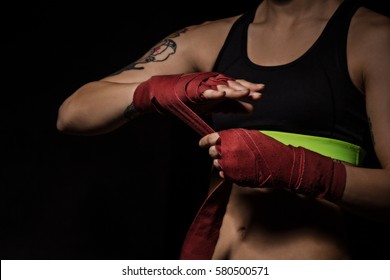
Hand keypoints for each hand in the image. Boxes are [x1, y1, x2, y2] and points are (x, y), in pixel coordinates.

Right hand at [132, 72, 262, 114]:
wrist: (165, 97)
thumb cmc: (189, 101)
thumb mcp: (214, 106)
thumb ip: (232, 106)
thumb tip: (251, 109)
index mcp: (218, 88)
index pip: (235, 87)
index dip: (248, 89)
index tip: (261, 93)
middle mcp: (212, 85)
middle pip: (231, 85)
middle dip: (245, 88)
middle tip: (259, 91)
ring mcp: (202, 87)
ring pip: (220, 87)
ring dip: (232, 89)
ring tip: (245, 91)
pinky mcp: (191, 92)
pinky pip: (204, 92)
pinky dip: (213, 93)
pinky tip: (222, 94)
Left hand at [199, 128, 346, 200]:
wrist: (279, 164)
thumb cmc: (266, 147)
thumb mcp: (249, 135)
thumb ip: (233, 137)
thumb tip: (221, 139)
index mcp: (230, 137)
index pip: (209, 139)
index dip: (204, 142)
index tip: (202, 144)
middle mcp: (226, 151)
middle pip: (212, 152)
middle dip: (216, 152)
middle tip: (226, 153)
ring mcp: (228, 166)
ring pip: (217, 164)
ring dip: (223, 162)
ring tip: (237, 161)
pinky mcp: (233, 177)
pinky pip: (224, 174)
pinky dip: (228, 171)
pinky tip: (239, 168)